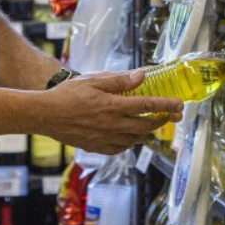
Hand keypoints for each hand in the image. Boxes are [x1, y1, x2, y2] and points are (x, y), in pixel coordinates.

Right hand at [40, 69, 183, 154]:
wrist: (45, 115)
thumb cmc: (68, 94)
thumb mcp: (94, 80)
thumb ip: (120, 80)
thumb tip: (142, 76)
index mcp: (113, 106)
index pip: (147, 107)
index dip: (166, 106)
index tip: (180, 105)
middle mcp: (112, 125)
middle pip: (146, 126)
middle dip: (163, 121)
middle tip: (172, 115)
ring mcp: (105, 139)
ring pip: (135, 140)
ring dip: (147, 133)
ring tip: (152, 124)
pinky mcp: (97, 147)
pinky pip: (121, 148)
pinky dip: (130, 142)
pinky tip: (130, 135)